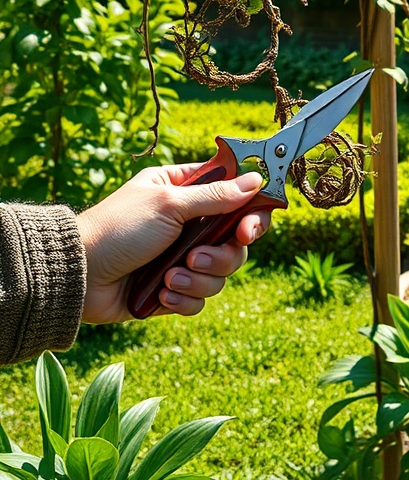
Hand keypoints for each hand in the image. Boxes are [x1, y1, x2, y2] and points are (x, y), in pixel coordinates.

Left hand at [75, 164, 269, 323]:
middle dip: (221, 255)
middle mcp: (187, 224)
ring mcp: (180, 258)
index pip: (235, 197)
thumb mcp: (169, 204)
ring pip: (220, 273)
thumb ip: (216, 196)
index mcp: (184, 191)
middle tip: (197, 257)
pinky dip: (184, 299)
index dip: (250, 214)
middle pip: (235, 242)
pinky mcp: (172, 289)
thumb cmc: (119, 229)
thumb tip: (256, 180)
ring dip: (199, 279)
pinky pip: (199, 299)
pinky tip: (162, 294)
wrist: (79, 275)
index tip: (247, 230)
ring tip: (170, 277)